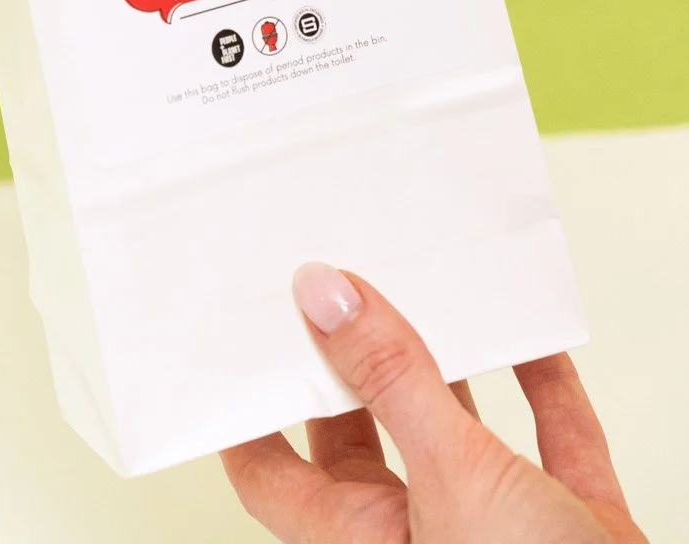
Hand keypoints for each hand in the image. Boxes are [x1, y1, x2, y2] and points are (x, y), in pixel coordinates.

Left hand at [222, 264, 644, 542]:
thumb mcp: (454, 477)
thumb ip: (393, 383)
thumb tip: (325, 297)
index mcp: (365, 540)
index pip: (272, 474)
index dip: (249, 413)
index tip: (235, 343)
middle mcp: (420, 534)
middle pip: (362, 438)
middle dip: (350, 364)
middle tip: (332, 289)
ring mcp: (496, 527)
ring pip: (453, 430)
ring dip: (445, 362)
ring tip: (421, 285)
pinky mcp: (568, 522)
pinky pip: (545, 434)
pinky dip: (537, 380)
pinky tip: (527, 330)